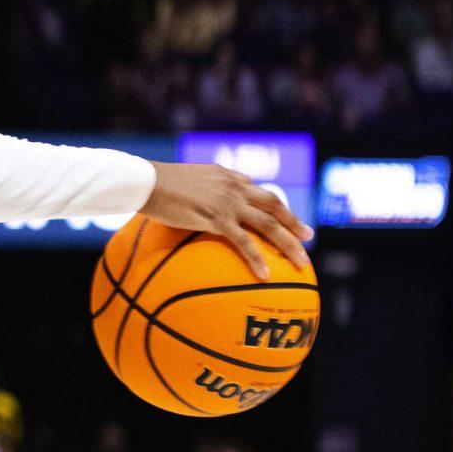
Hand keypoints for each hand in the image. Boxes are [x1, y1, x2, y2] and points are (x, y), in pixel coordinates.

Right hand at [140, 162, 313, 279]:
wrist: (144, 180)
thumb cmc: (156, 182)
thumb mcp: (187, 181)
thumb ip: (203, 189)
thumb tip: (202, 205)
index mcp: (228, 177)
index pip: (259, 191)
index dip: (276, 207)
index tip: (287, 219)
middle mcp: (234, 187)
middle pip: (273, 205)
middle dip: (293, 222)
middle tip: (308, 236)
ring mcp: (227, 202)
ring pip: (268, 223)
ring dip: (288, 243)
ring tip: (301, 261)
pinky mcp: (216, 217)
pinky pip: (243, 241)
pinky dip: (257, 258)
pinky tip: (265, 275)